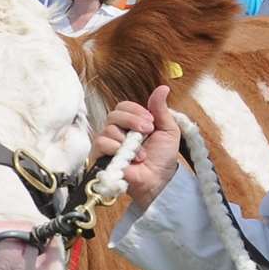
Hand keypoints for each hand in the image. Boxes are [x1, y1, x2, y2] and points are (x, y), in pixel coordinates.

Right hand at [92, 84, 181, 210]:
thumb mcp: (168, 130)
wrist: (158, 181)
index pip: (124, 106)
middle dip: (132, 120)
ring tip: (141, 154)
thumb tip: (162, 88)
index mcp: (131, 123)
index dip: (136, 111)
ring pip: (108, 128)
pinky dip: (116, 148)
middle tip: (147, 132)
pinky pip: (101, 142)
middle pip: (114, 114)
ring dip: (127, 140)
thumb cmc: (162, 159)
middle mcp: (117, 131)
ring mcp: (108, 144)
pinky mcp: (100, 157)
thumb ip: (161, 109)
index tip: (151, 122)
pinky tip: (128, 158)